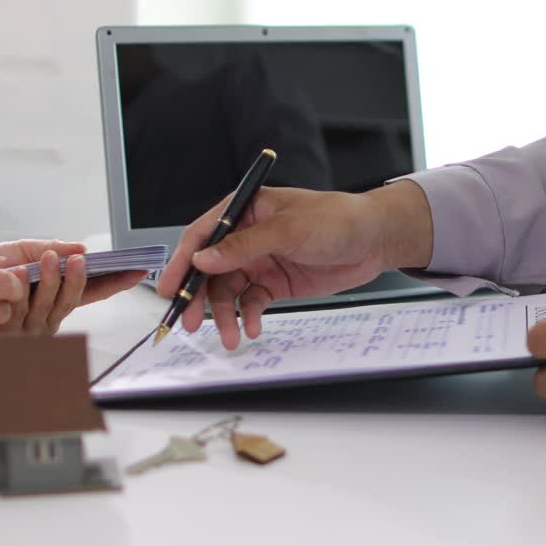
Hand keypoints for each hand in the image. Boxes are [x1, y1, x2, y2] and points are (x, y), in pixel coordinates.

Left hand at [0, 239, 146, 334]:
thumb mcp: (21, 251)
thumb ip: (51, 248)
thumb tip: (80, 249)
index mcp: (56, 296)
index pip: (93, 290)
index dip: (116, 282)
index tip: (136, 271)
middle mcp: (48, 314)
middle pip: (73, 300)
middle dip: (78, 279)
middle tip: (81, 260)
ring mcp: (30, 325)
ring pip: (50, 305)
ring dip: (51, 280)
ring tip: (49, 257)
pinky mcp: (11, 330)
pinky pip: (22, 310)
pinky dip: (23, 289)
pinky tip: (21, 274)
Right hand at [158, 181, 433, 349]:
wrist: (375, 240)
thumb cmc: (337, 220)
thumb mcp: (289, 230)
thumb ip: (244, 246)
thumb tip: (204, 258)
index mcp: (245, 210)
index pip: (202, 234)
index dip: (183, 261)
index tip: (170, 288)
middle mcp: (246, 236)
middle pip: (210, 268)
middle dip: (199, 296)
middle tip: (191, 322)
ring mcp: (259, 261)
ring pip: (228, 291)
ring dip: (225, 314)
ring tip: (230, 335)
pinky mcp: (274, 283)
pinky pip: (250, 303)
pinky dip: (247, 317)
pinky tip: (252, 329)